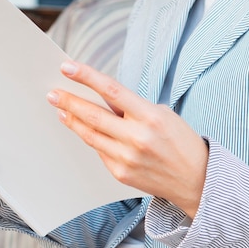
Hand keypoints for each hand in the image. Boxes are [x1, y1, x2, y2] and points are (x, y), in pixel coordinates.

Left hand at [46, 61, 207, 217]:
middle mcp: (137, 138)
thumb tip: (99, 97)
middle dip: (69, 101)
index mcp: (150, 117)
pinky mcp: (121, 173)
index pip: (112, 90)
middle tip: (52, 93)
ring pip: (90, 134)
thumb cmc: (180, 142)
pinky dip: (88, 137)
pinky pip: (99, 151)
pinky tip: (80, 128)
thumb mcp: (162, 115)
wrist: (196, 180)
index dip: (87, 77)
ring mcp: (127, 158)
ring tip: (60, 108)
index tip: (67, 67)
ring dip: (72, 120)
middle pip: (93, 115)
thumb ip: (131, 107)